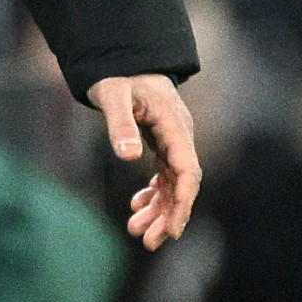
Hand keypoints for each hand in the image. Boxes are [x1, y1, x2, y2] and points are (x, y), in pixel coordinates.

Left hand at [94, 73, 201, 248]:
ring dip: (159, 209)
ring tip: (136, 230)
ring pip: (173, 183)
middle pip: (183, 183)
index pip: (188, 171)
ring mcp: (173, 140)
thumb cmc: (118, 75)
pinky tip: (136, 206)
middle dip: (169, 215)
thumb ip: (120, 123)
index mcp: (174, 125)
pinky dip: (153, 193)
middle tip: (148, 243)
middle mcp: (179, 135)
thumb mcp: (113, 94)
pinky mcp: (163, 143)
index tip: (172, 228)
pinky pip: (164, 175)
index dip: (182, 202)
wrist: (124, 59)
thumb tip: (128, 157)